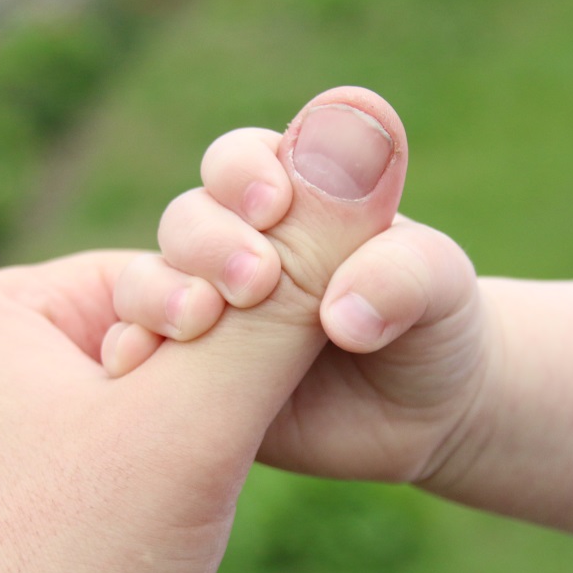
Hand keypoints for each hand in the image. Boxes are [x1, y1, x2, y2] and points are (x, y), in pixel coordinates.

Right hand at [115, 88, 491, 486]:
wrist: (428, 411)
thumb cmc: (436, 322)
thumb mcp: (439, 286)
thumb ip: (401, 272)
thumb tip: (343, 313)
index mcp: (291, 197)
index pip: (243, 161)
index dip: (245, 172)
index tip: (273, 205)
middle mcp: (238, 246)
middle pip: (189, 219)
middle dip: (209, 241)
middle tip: (255, 281)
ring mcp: (208, 313)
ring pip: (151, 284)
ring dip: (160, 296)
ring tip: (197, 322)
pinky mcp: (190, 380)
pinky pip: (141, 359)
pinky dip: (132, 353)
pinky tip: (142, 365)